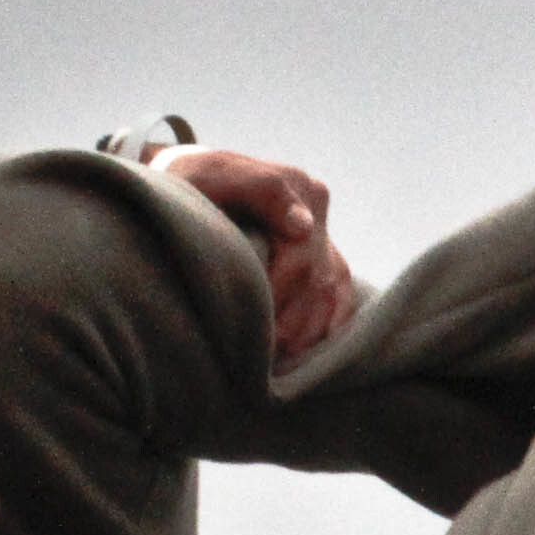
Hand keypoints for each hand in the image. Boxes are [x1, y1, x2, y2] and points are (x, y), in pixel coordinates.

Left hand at [156, 145, 358, 366]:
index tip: (252, 320)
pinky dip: (326, 329)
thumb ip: (260, 189)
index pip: (301, 254)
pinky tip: (302, 353)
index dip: (279, 292)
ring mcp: (325, 238)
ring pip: (332, 296)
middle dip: (290, 322)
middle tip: (260, 354)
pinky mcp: (327, 262)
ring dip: (307, 333)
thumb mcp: (212, 175)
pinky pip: (341, 301)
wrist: (196, 185)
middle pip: (317, 281)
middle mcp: (318, 213)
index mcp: (299, 187)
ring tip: (276, 359)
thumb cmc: (194, 183)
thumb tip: (303, 226)